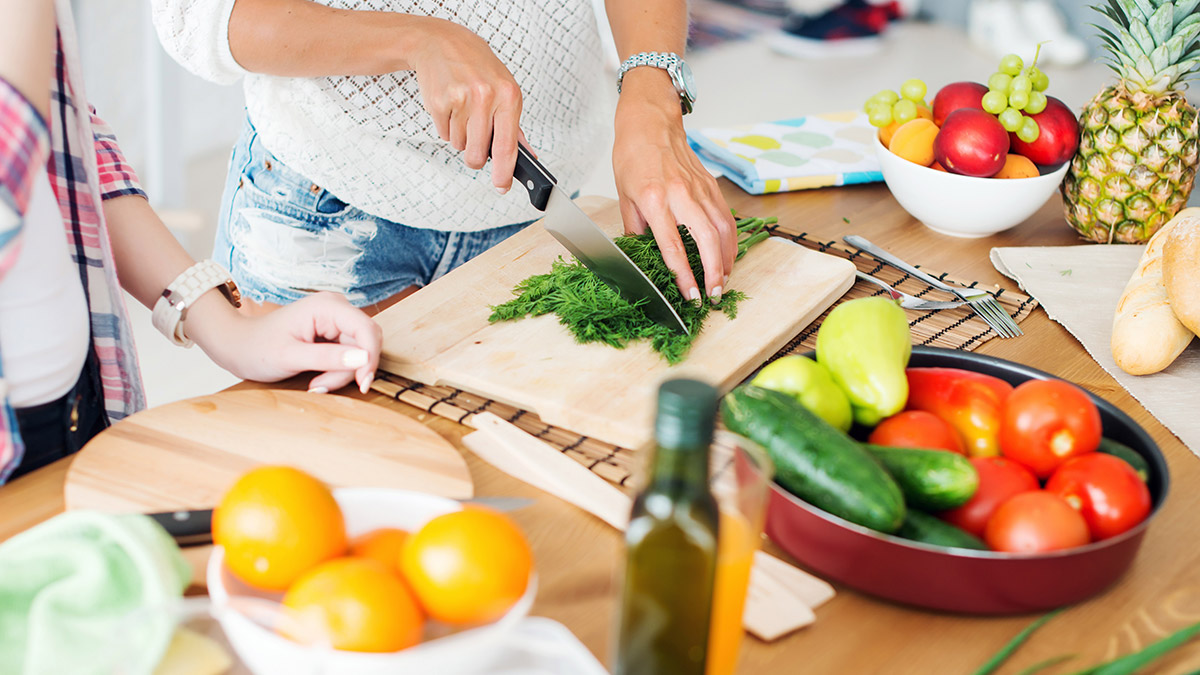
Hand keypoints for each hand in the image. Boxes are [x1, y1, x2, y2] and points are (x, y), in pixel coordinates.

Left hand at [190, 291, 382, 393]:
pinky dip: (338, 371)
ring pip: (359, 352)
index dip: (370, 357)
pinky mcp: (334, 332)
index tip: (363, 384)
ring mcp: (336, 320)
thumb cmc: (256, 348)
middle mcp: (336, 308)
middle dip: (351, 369)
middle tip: (323, 386)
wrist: (238, 346)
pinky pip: (350, 355)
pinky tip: (318, 378)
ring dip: (342, 373)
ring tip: (316, 384)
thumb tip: (364, 359)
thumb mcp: (290, 357)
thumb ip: (327, 357)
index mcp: (326, 306)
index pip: (366, 329)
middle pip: (365, 342)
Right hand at [408, 17, 527, 193]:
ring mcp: (461, 99)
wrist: (443, 42)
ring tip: (463, 110)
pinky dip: (446, 126)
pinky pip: (443, 134)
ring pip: (460, 145)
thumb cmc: (478, 67)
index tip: (502, 186)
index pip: (508, 146)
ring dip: (461, 136)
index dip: (504, 173)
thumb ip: (515, 127)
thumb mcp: (505, 90)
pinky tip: (451, 105)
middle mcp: (486, 97)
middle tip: (475, 140)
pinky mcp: (439, 102)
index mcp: (509, 96)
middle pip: (478, 154)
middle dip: (475, 157)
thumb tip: (527, 156)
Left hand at [612, 71, 736, 302]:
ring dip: (726, 259)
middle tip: (714, 295)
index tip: (691, 296)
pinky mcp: (710, 185)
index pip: (673, 246)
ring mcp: (700, 189)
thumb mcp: (624, 197)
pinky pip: (726, 217)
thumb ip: (635, 229)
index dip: (684, 275)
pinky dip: (730, 240)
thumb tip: (642, 257)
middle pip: (706, 240)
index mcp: (654, 200)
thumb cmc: (633, 157)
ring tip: (723, 281)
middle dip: (713, 272)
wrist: (650, 123)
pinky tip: (728, 256)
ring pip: (722, 230)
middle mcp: (681, 195)